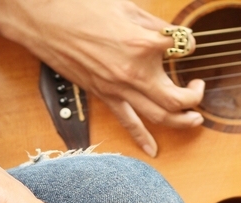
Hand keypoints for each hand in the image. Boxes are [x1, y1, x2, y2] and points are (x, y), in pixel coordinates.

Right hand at [0, 0, 205, 156]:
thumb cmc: (79, 7)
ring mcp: (118, 88)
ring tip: (194, 119)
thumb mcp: (126, 7)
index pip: (182, 48)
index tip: (185, 43)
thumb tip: (173, 38)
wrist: (43, 20)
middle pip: (177, 99)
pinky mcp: (104, 96)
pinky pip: (127, 122)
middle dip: (194, 97)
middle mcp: (134, 72)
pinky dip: (143, 138)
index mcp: (143, 44)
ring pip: (160, 116)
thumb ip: (154, 25)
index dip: (189, 45)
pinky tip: (154, 150)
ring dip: (182, 121)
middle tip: (198, 87)